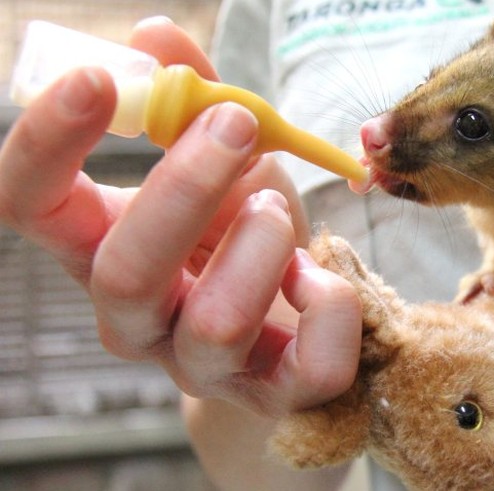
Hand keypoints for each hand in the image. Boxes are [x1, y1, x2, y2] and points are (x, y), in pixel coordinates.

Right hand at [0, 18, 361, 416]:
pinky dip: (329, 305)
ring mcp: (204, 366)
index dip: (47, 144)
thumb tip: (156, 35)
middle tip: (235, 124)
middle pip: (123, 274)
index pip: (31, 207)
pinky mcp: (277, 395)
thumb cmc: (243, 240)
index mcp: (101, 250)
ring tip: (280, 208)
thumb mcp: (221, 165)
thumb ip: (190, 103)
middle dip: (185, 187)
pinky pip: (311, 366)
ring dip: (262, 243)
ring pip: (215, 323)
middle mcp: (139, 319)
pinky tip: (319, 275)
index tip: (100, 82)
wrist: (285, 339)